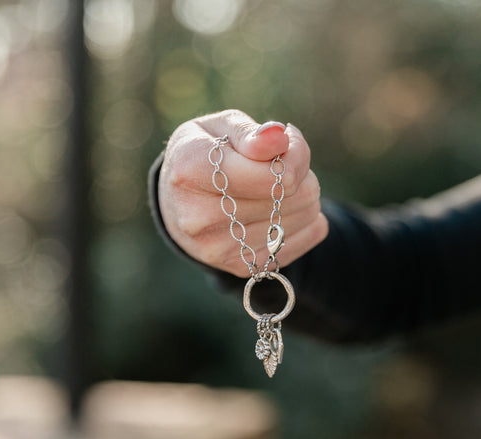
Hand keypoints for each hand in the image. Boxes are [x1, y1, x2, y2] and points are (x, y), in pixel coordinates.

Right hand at [159, 109, 328, 276]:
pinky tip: (284, 213)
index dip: (294, 156)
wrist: (177, 204)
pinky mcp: (238, 267)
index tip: (286, 145)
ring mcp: (217, 248)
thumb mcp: (220, 128)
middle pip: (290, 197)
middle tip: (282, 167)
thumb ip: (251, 133)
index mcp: (190, 170)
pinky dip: (303, 225)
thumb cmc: (206, 156)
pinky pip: (299, 244)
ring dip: (302, 200)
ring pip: (300, 220)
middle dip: (299, 176)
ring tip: (279, 190)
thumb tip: (279, 138)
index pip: (271, 175)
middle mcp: (198, 215)